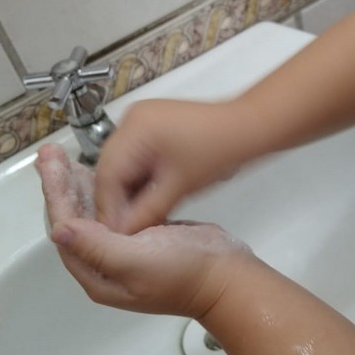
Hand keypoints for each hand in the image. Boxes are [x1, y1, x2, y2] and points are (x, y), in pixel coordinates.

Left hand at [36, 143, 253, 317]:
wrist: (227, 277)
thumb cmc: (185, 272)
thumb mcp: (137, 261)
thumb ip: (97, 246)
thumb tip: (59, 230)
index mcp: (98, 275)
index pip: (66, 228)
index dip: (55, 193)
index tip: (50, 163)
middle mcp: (106, 265)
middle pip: (75, 220)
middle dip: (62, 185)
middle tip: (51, 153)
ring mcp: (126, 252)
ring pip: (93, 214)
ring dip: (80, 185)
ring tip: (66, 158)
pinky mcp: (145, 238)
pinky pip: (115, 211)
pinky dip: (106, 191)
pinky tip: (101, 175)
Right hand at [93, 99, 251, 232]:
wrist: (247, 128)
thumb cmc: (221, 150)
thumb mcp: (179, 188)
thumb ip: (146, 212)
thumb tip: (121, 234)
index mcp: (135, 128)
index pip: (106, 175)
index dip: (107, 208)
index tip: (111, 234)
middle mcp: (131, 119)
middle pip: (110, 168)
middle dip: (115, 200)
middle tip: (121, 230)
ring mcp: (141, 121)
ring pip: (121, 164)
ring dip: (126, 191)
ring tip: (133, 219)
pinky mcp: (151, 127)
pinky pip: (133, 157)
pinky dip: (137, 179)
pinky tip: (144, 200)